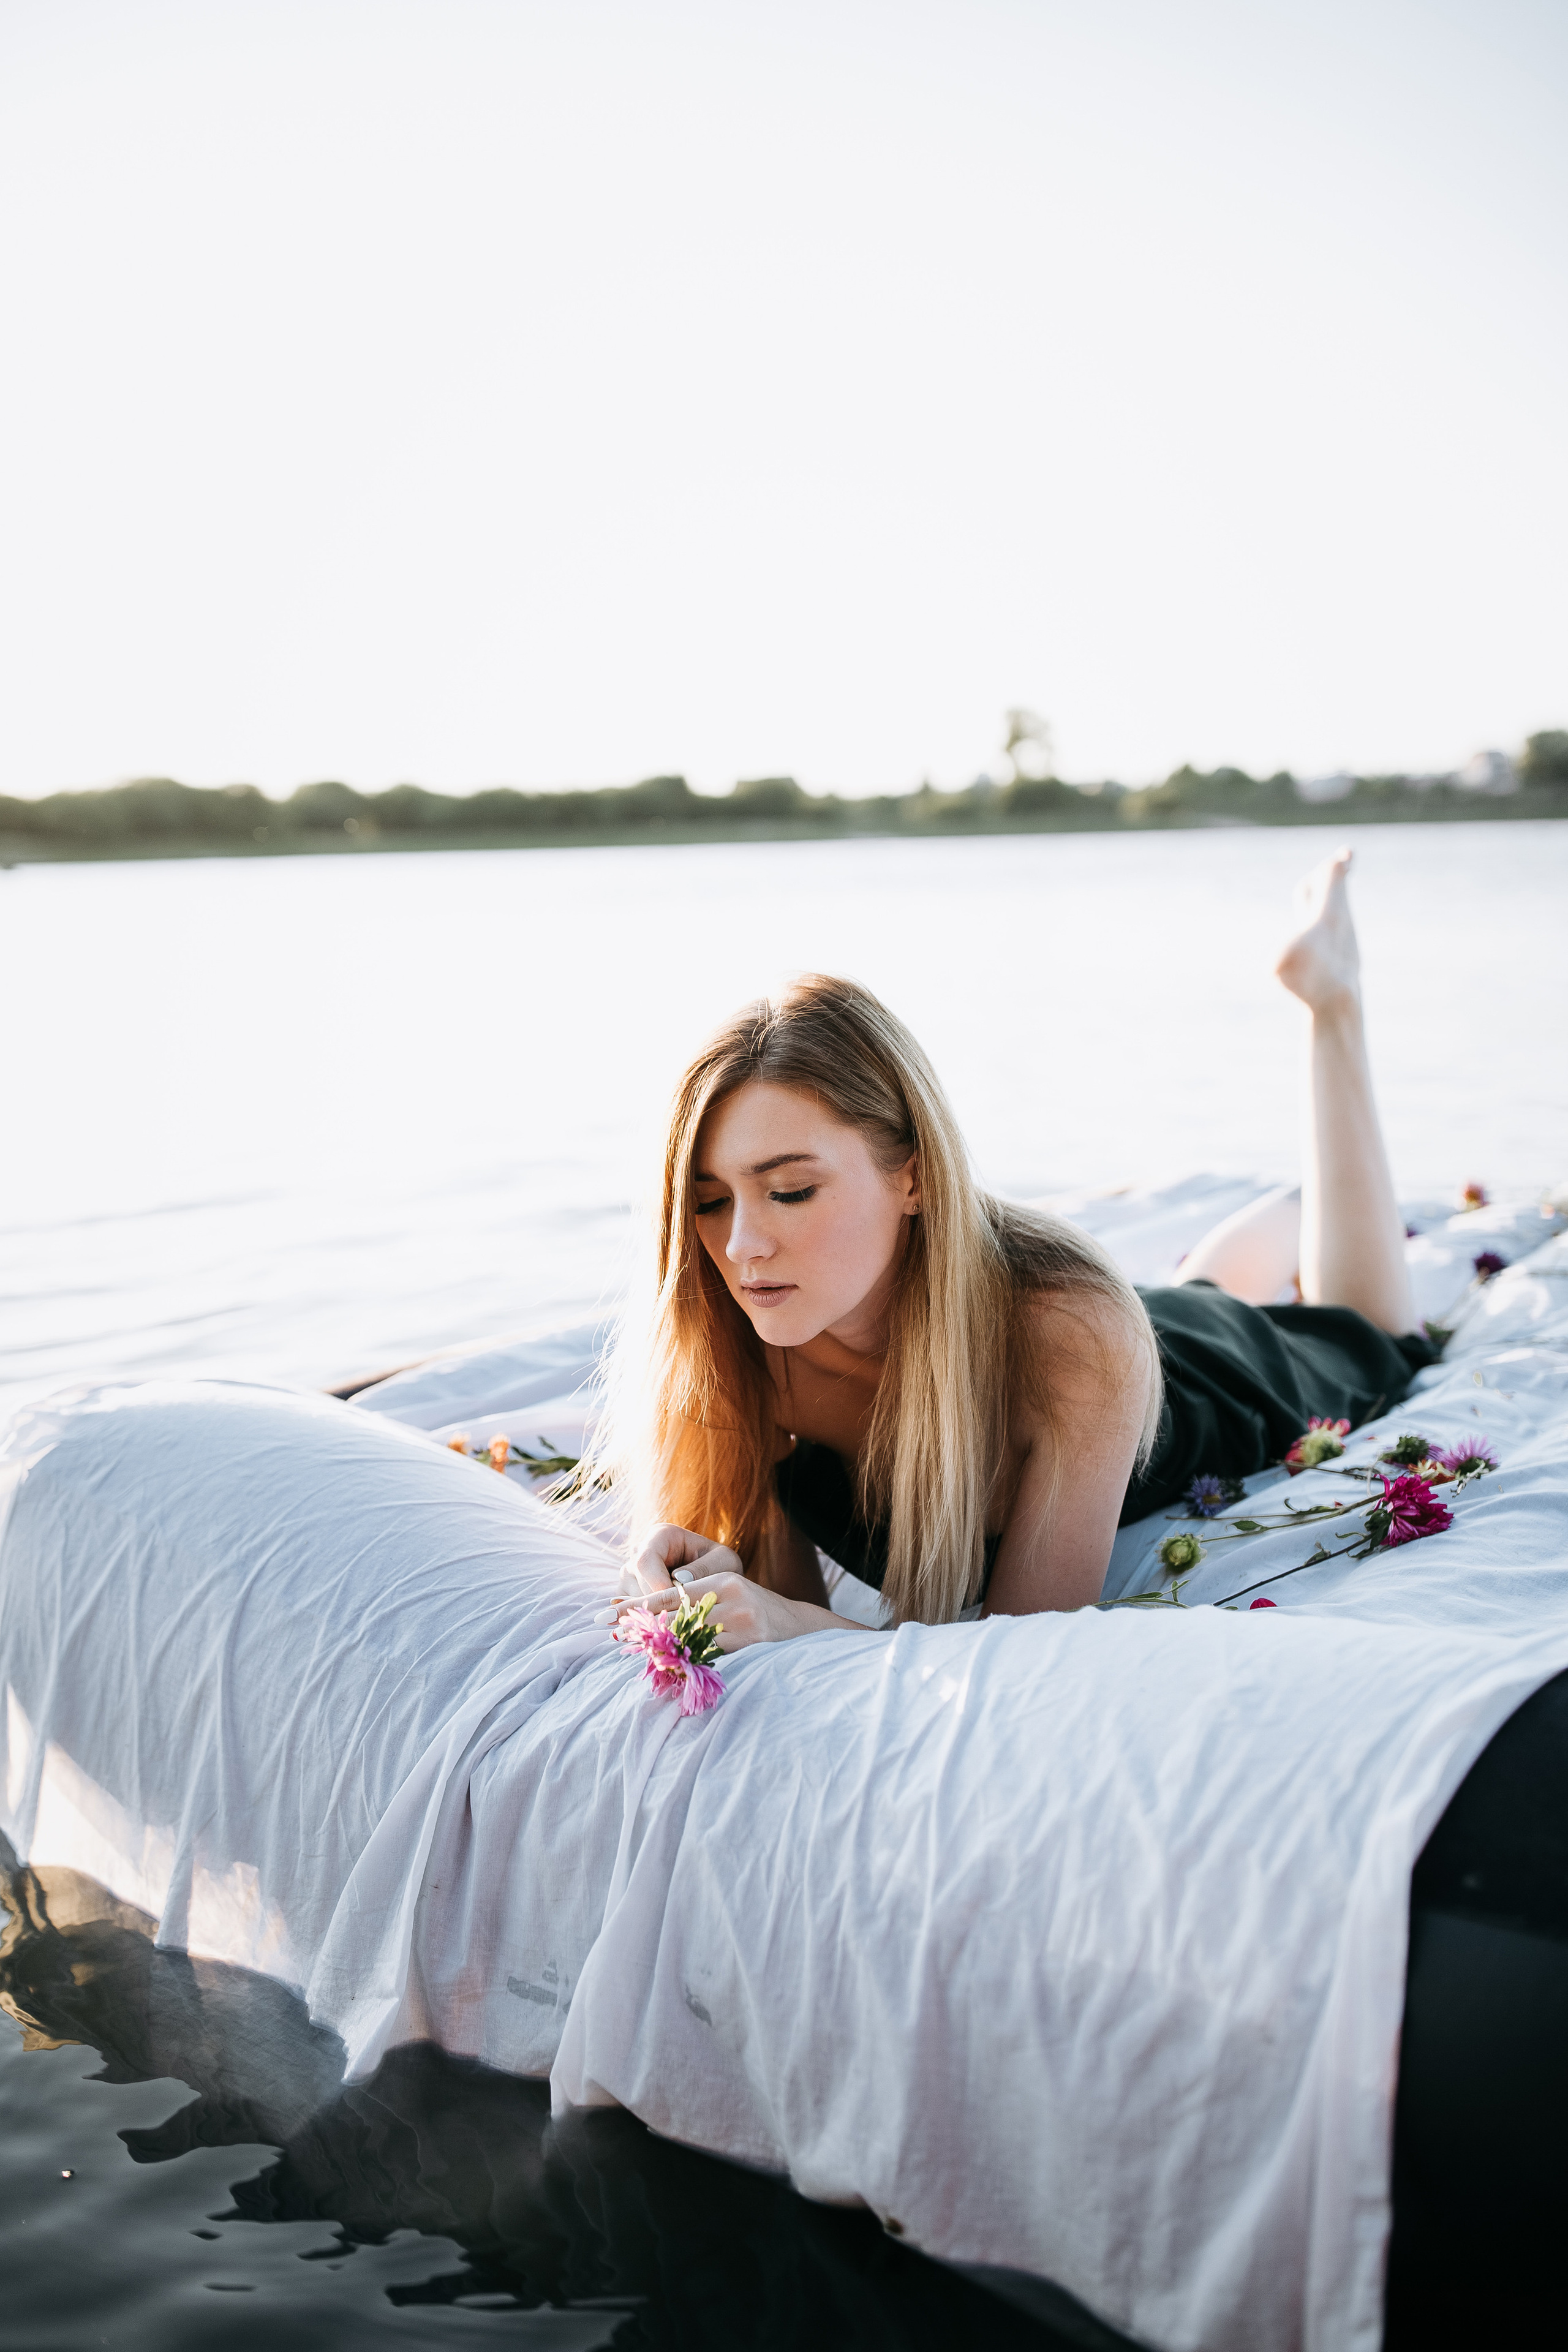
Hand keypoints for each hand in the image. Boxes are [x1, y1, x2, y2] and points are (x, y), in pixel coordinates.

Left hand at [616, 1523, 842, 1653]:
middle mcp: (733, 1597)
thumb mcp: (727, 1596)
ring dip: (665, 1651)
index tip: (607, 1615)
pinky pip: (713, 1660)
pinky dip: (691, 1665)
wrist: (801, 1630)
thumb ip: (694, 1602)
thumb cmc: (753, 1613)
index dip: (638, 1605)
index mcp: (724, 1580)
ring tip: (643, 1657)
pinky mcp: (753, 1647)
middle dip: (647, 1631)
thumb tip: (644, 1611)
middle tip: (617, 1638)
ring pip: (693, 1640)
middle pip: (678, 1618)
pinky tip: (675, 1670)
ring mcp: (745, 1623)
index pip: (671, 1594)